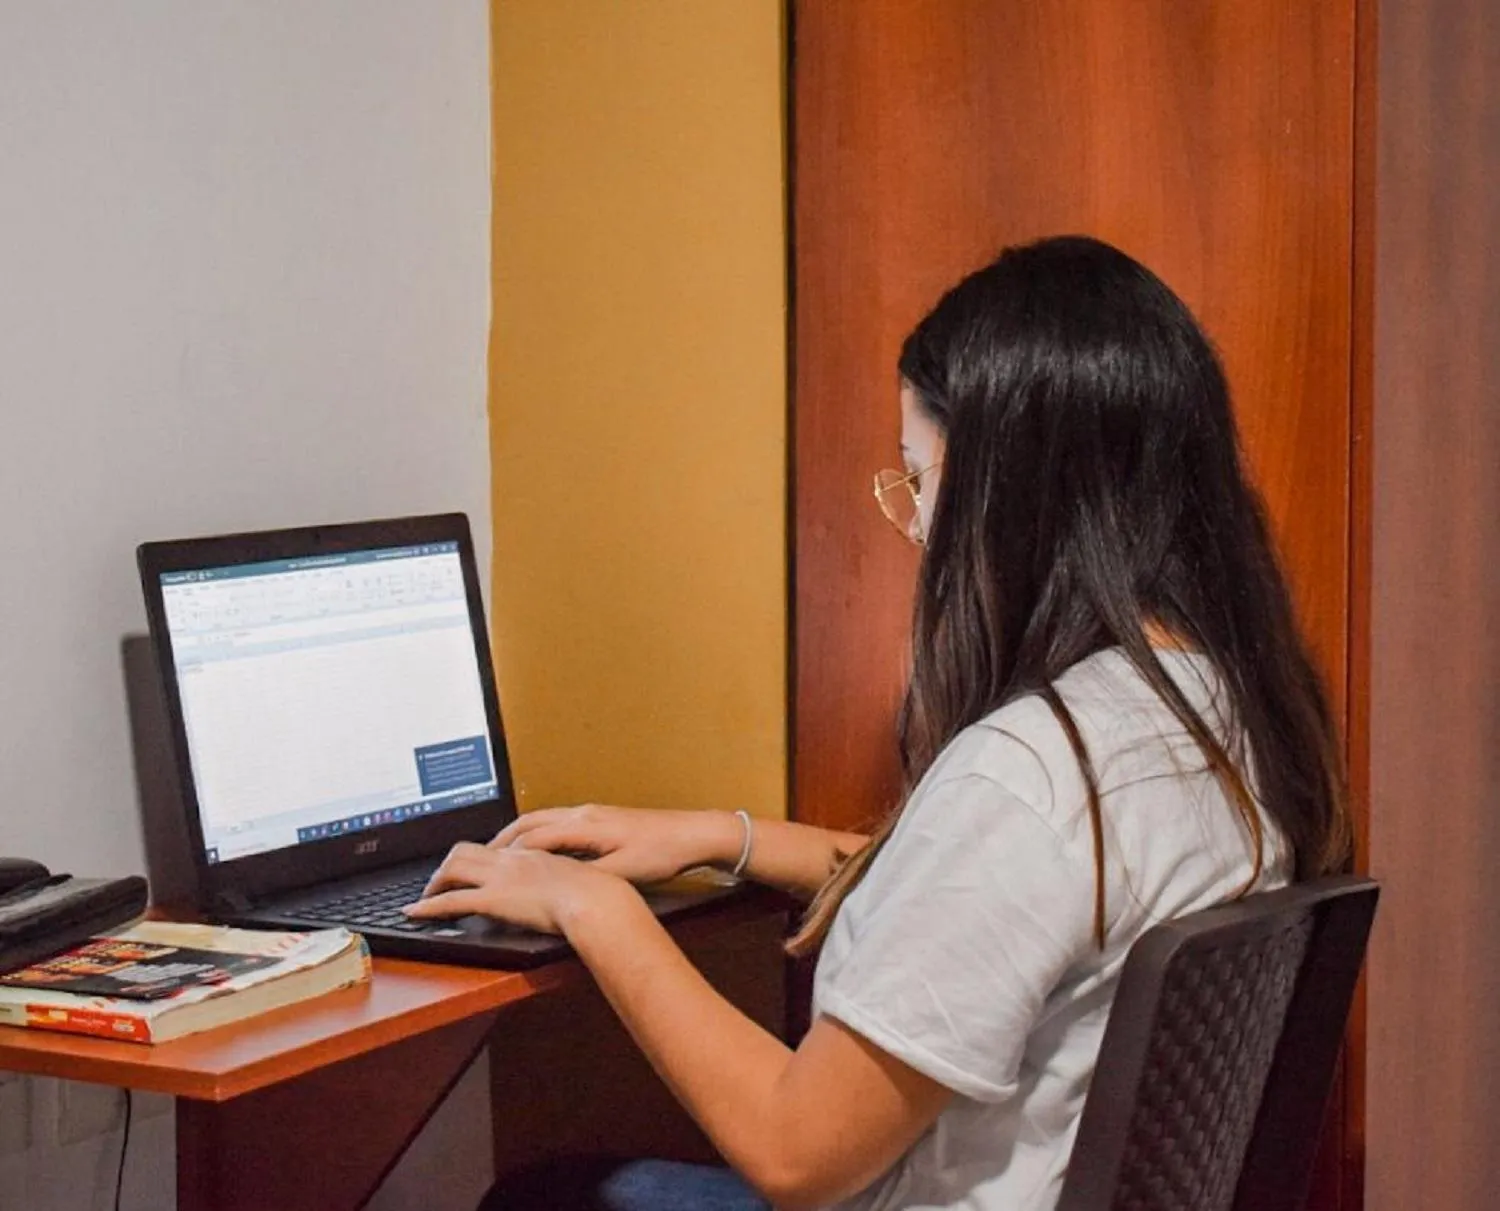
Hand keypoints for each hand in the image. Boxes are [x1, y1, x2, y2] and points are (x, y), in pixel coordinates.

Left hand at [403, 841, 629, 934]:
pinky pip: (450, 901)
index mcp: (531, 853)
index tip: (471, 866)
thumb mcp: (579, 878)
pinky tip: (414, 912)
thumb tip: (564, 889)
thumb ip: (564, 879)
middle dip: (447, 864)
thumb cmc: (597, 893)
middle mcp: (510, 860)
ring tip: (426, 896)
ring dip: (435, 881)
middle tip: (441, 880)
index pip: (494, 846)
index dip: (477, 855)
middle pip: (465, 850)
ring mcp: (499, 878)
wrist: (595, 899)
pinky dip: (427, 906)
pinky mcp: (492, 900)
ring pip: (452, 868)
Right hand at [486, 804, 738, 884]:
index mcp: (585, 826)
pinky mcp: (601, 818)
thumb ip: (588, 876)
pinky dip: (538, 832)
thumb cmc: (660, 854)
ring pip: (544, 818)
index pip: (535, 838)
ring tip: (499, 851)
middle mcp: (583, 814)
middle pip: (532, 822)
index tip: (486, 868)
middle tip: (479, 857)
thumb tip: (555, 883)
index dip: (508, 855)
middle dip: (504, 838)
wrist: (692, 834)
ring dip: (519, 833)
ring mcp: (592, 813)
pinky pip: (557, 822)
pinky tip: (537, 848)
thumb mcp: (623, 872)